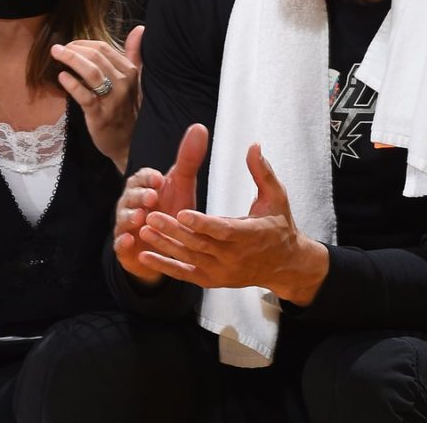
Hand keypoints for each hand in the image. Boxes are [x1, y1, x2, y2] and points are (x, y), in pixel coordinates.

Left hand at [51, 25, 142, 171]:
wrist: (128, 142)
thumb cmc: (127, 109)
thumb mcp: (134, 80)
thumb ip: (134, 53)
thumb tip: (139, 29)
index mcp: (130, 72)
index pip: (104, 48)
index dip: (84, 43)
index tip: (70, 45)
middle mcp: (124, 83)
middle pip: (96, 57)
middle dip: (74, 49)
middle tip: (58, 49)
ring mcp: (112, 100)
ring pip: (91, 72)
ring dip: (71, 59)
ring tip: (56, 54)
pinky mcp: (100, 115)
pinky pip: (84, 95)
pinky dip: (71, 84)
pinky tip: (61, 76)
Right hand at [113, 123, 206, 283]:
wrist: (164, 247)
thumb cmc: (172, 211)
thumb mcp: (182, 186)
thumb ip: (188, 159)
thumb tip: (199, 127)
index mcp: (144, 187)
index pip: (141, 177)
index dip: (148, 178)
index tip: (159, 179)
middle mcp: (131, 204)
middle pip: (130, 196)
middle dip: (139, 196)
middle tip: (152, 198)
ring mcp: (125, 225)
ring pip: (123, 219)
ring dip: (130, 217)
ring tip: (140, 218)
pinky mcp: (124, 247)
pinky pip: (119, 245)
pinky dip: (122, 242)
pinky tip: (128, 241)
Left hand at [137, 144, 327, 304]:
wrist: (284, 265)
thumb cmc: (279, 225)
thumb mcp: (276, 197)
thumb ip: (262, 172)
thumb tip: (253, 145)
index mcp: (250, 235)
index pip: (222, 231)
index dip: (201, 223)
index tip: (181, 212)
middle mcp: (235, 257)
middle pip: (199, 244)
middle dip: (173, 231)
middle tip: (150, 214)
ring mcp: (222, 272)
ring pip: (189, 258)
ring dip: (164, 245)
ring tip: (143, 228)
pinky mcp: (212, 280)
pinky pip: (184, 274)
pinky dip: (164, 266)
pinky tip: (144, 255)